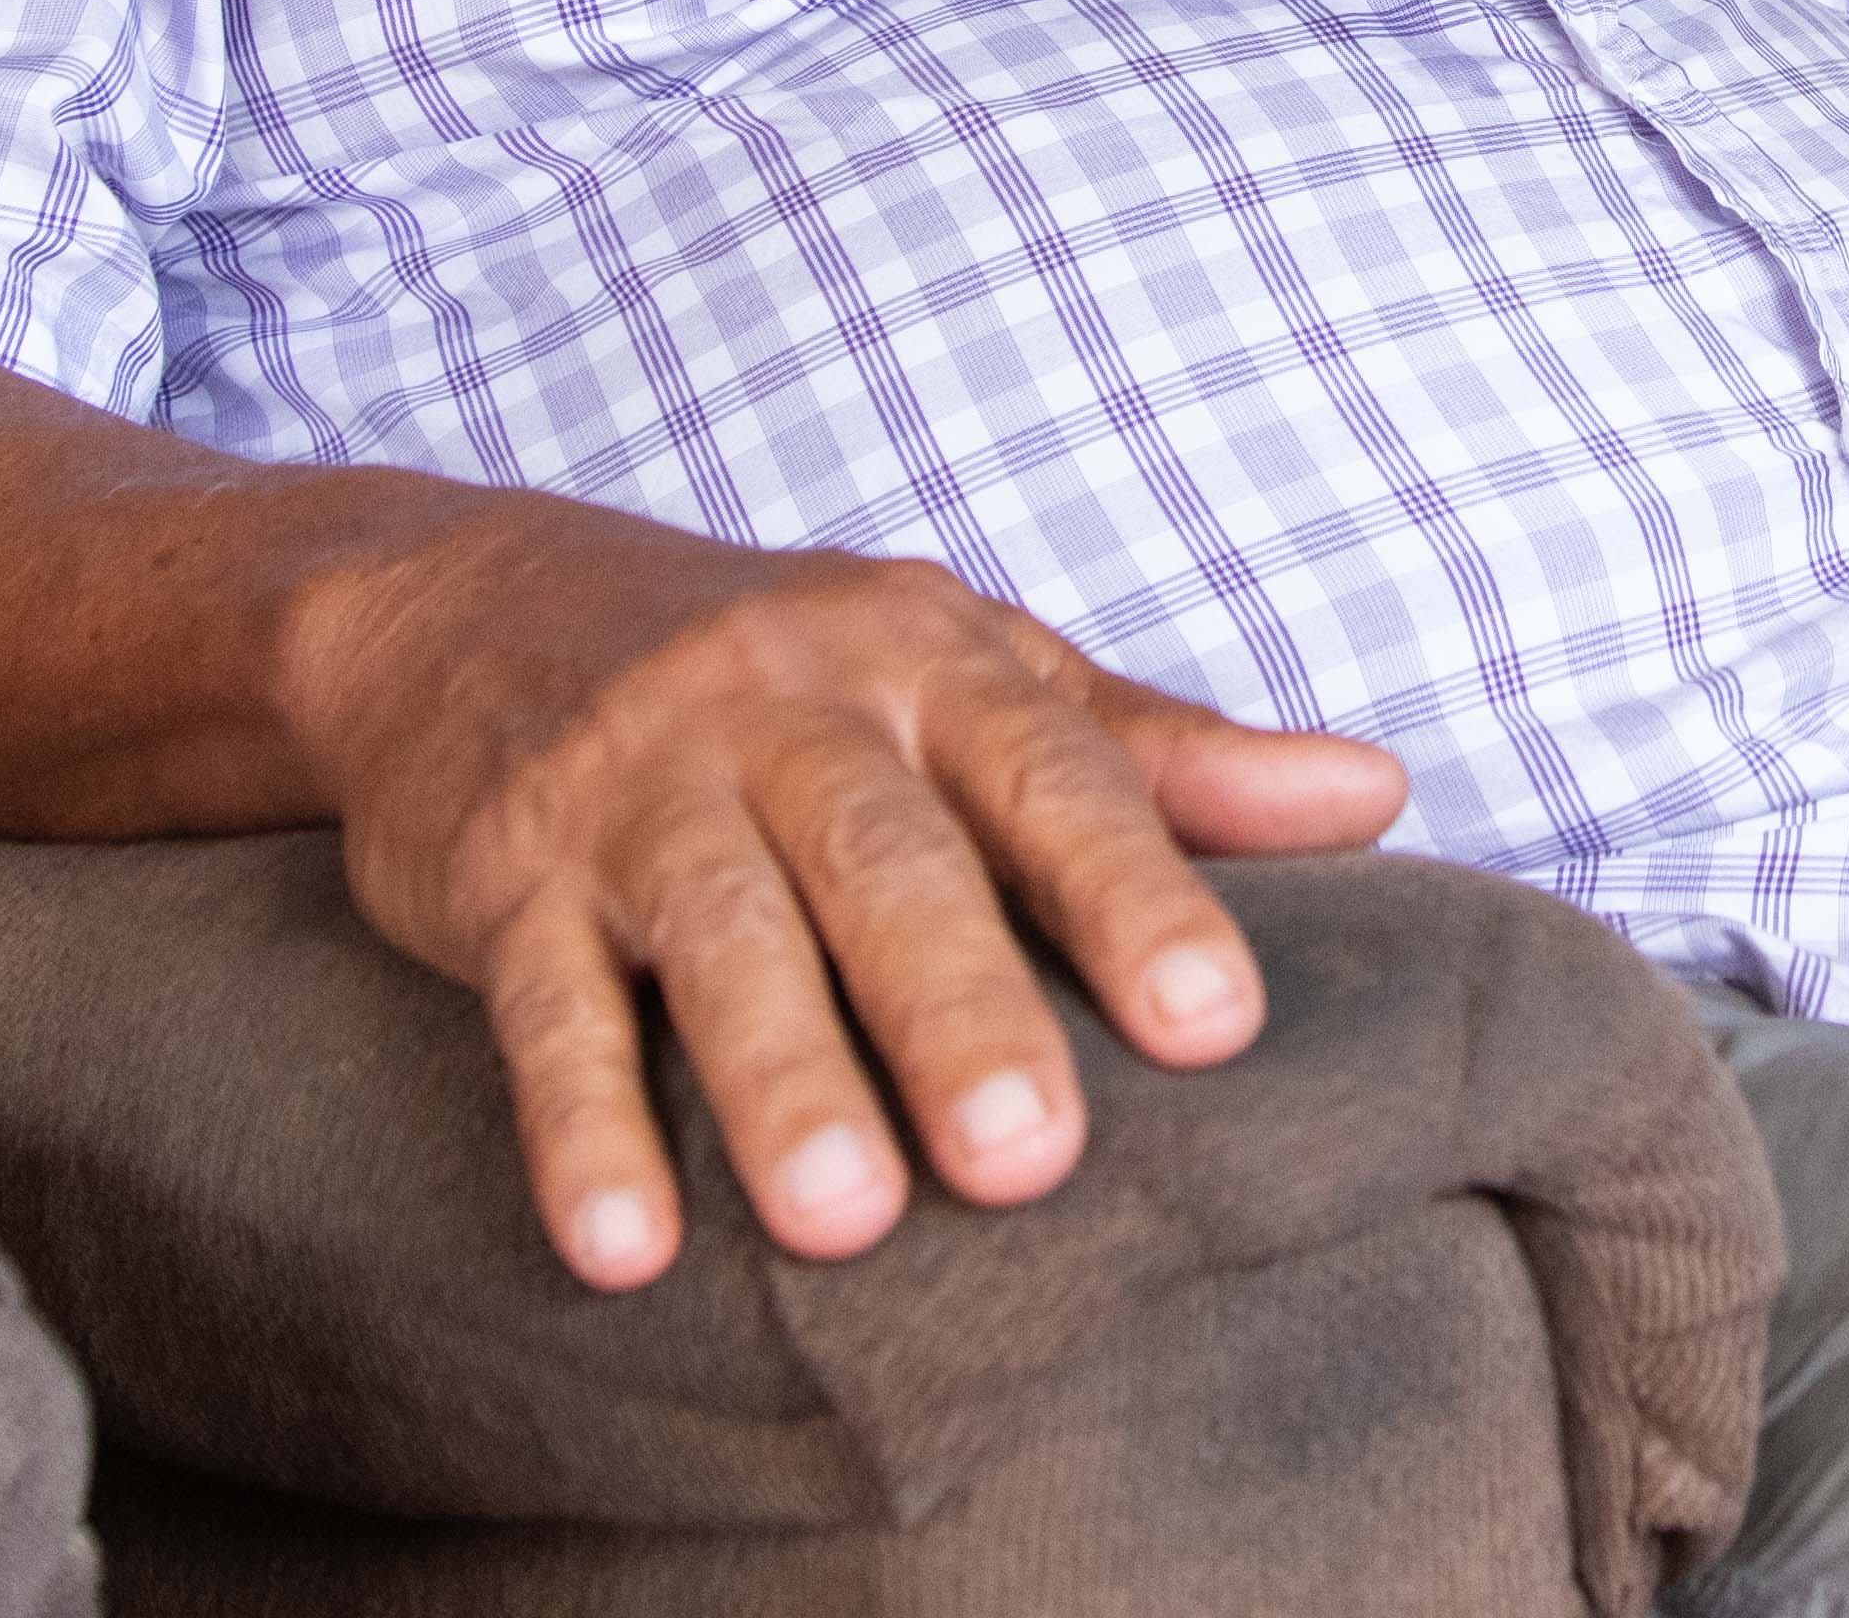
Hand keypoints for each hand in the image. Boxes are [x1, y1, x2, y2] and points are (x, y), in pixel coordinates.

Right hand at [285, 500, 1411, 1284]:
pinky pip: (543, 1002)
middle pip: (886, 862)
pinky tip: (619, 1247)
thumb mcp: (974, 674)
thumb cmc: (787, 670)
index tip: (1218, 1024)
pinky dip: (578, 1124)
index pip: (1054, 777)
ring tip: (846, 1223)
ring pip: (720, 932)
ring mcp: (637, 787)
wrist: (470, 601)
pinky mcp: (503, 873)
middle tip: (1032, 1161)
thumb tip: (1378, 793)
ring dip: (780, 1078)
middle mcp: (785, 709)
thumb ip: (1162, 755)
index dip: (1137, 893)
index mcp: (930, 664)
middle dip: (959, 1010)